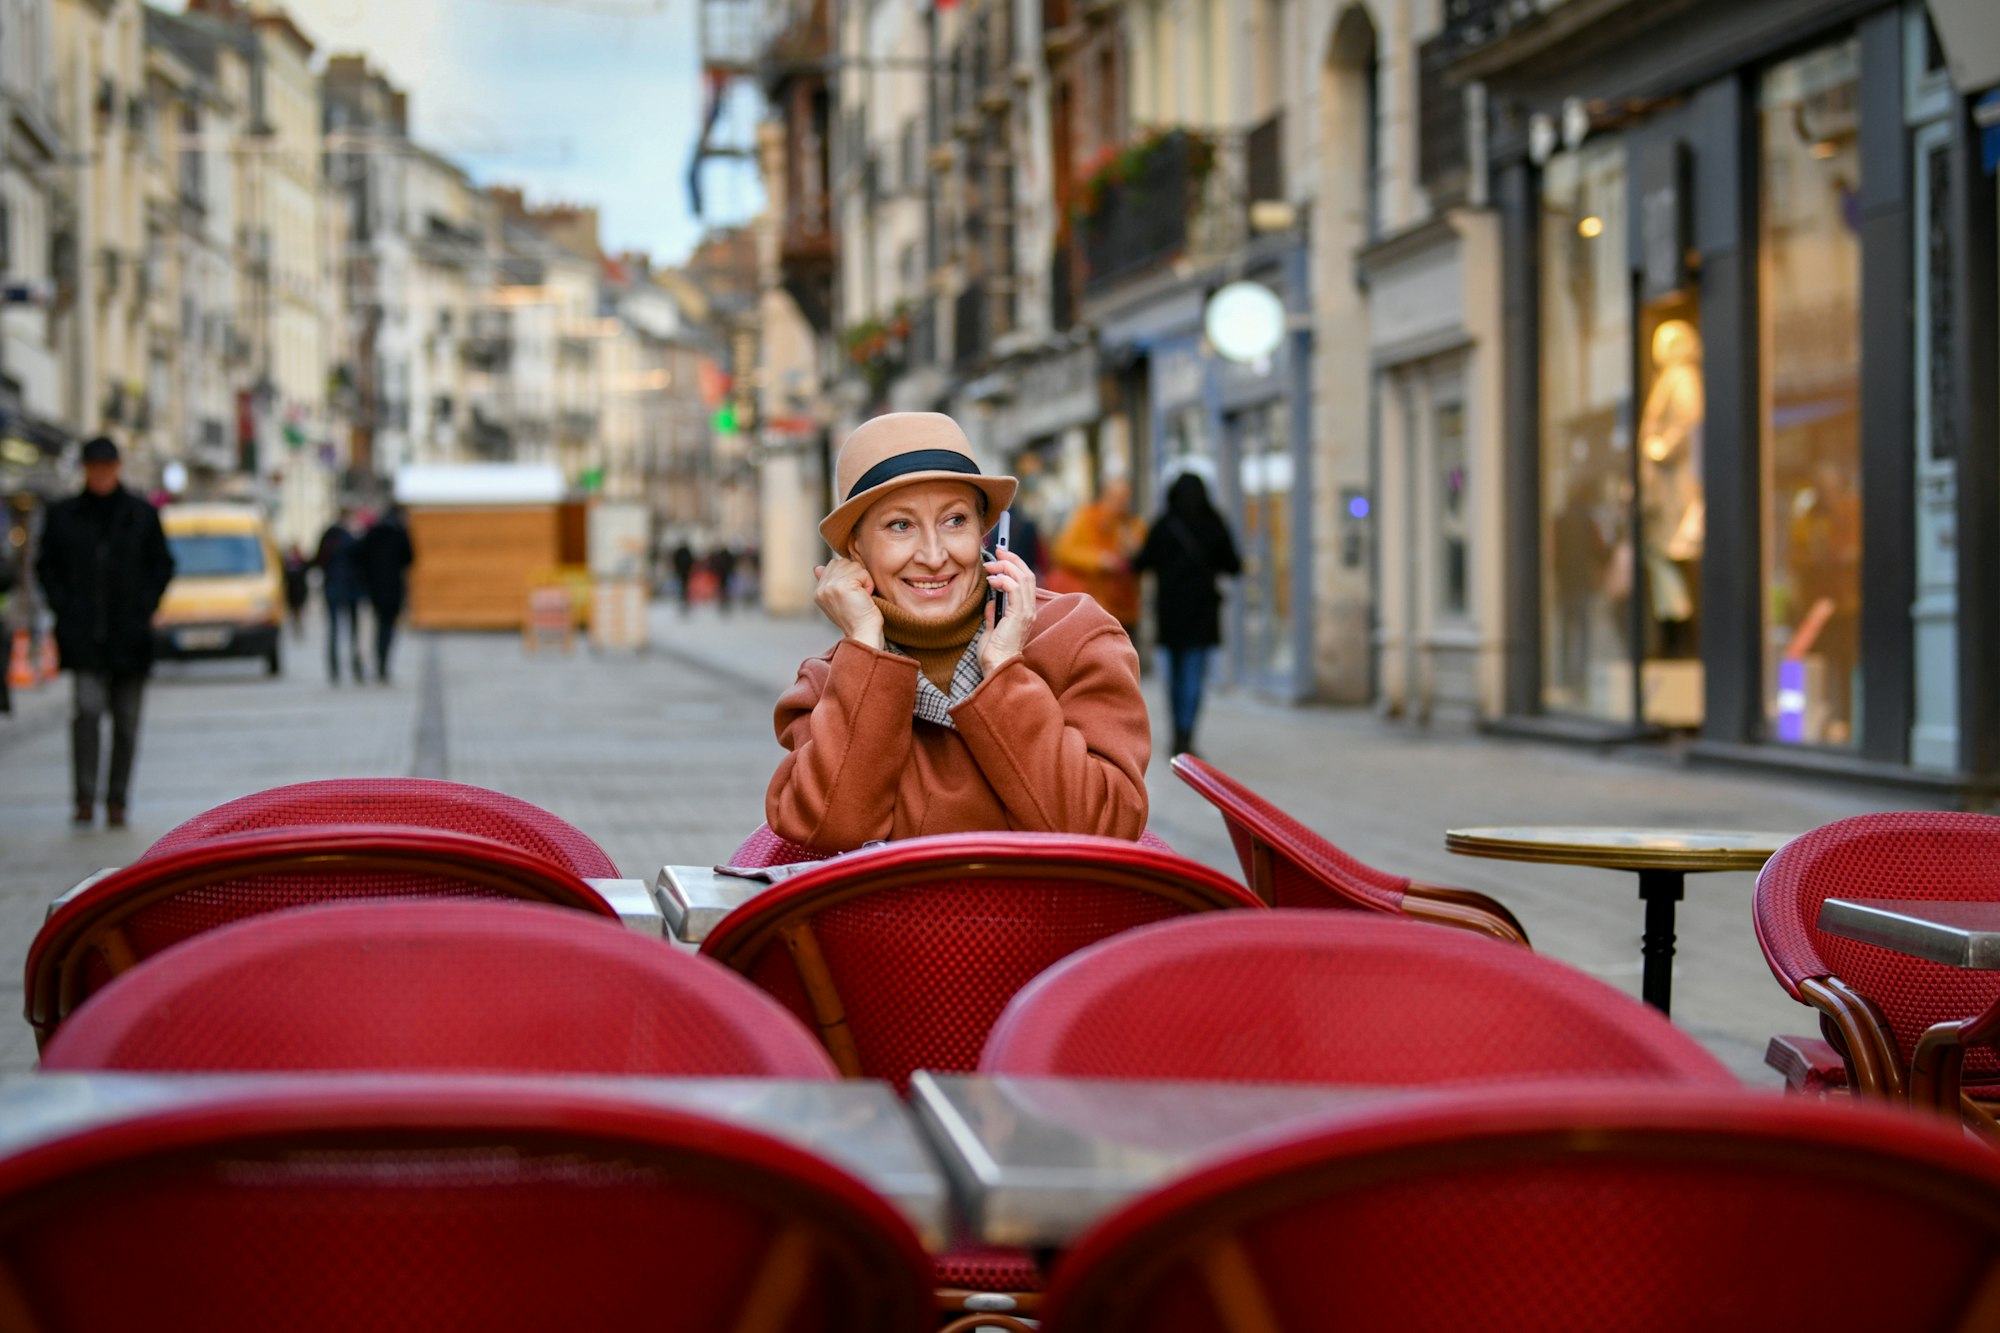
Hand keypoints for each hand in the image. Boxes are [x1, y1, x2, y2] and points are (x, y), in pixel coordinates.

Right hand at [815, 556, 883, 648]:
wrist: (864, 634)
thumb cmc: (857, 620)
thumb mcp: (840, 600)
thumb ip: (830, 582)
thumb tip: (817, 567)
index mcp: (819, 591)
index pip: (833, 565)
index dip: (849, 576)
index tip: (852, 596)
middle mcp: (822, 588)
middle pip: (844, 562)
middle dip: (856, 577)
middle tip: (858, 597)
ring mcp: (830, 586)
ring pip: (854, 566)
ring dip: (863, 580)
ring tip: (861, 598)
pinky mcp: (843, 585)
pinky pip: (862, 573)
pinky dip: (869, 584)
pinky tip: (866, 598)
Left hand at [979, 548, 1036, 675]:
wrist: (997, 667)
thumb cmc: (994, 654)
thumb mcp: (992, 629)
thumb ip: (994, 614)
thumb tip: (991, 601)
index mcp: (1025, 611)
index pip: (1025, 581)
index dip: (1015, 565)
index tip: (1001, 556)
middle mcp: (1029, 609)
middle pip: (1027, 574)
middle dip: (1011, 560)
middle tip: (997, 552)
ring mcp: (1026, 612)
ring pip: (1023, 577)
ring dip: (1005, 567)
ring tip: (990, 566)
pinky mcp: (1019, 614)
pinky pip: (1015, 588)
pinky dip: (1003, 580)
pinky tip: (991, 581)